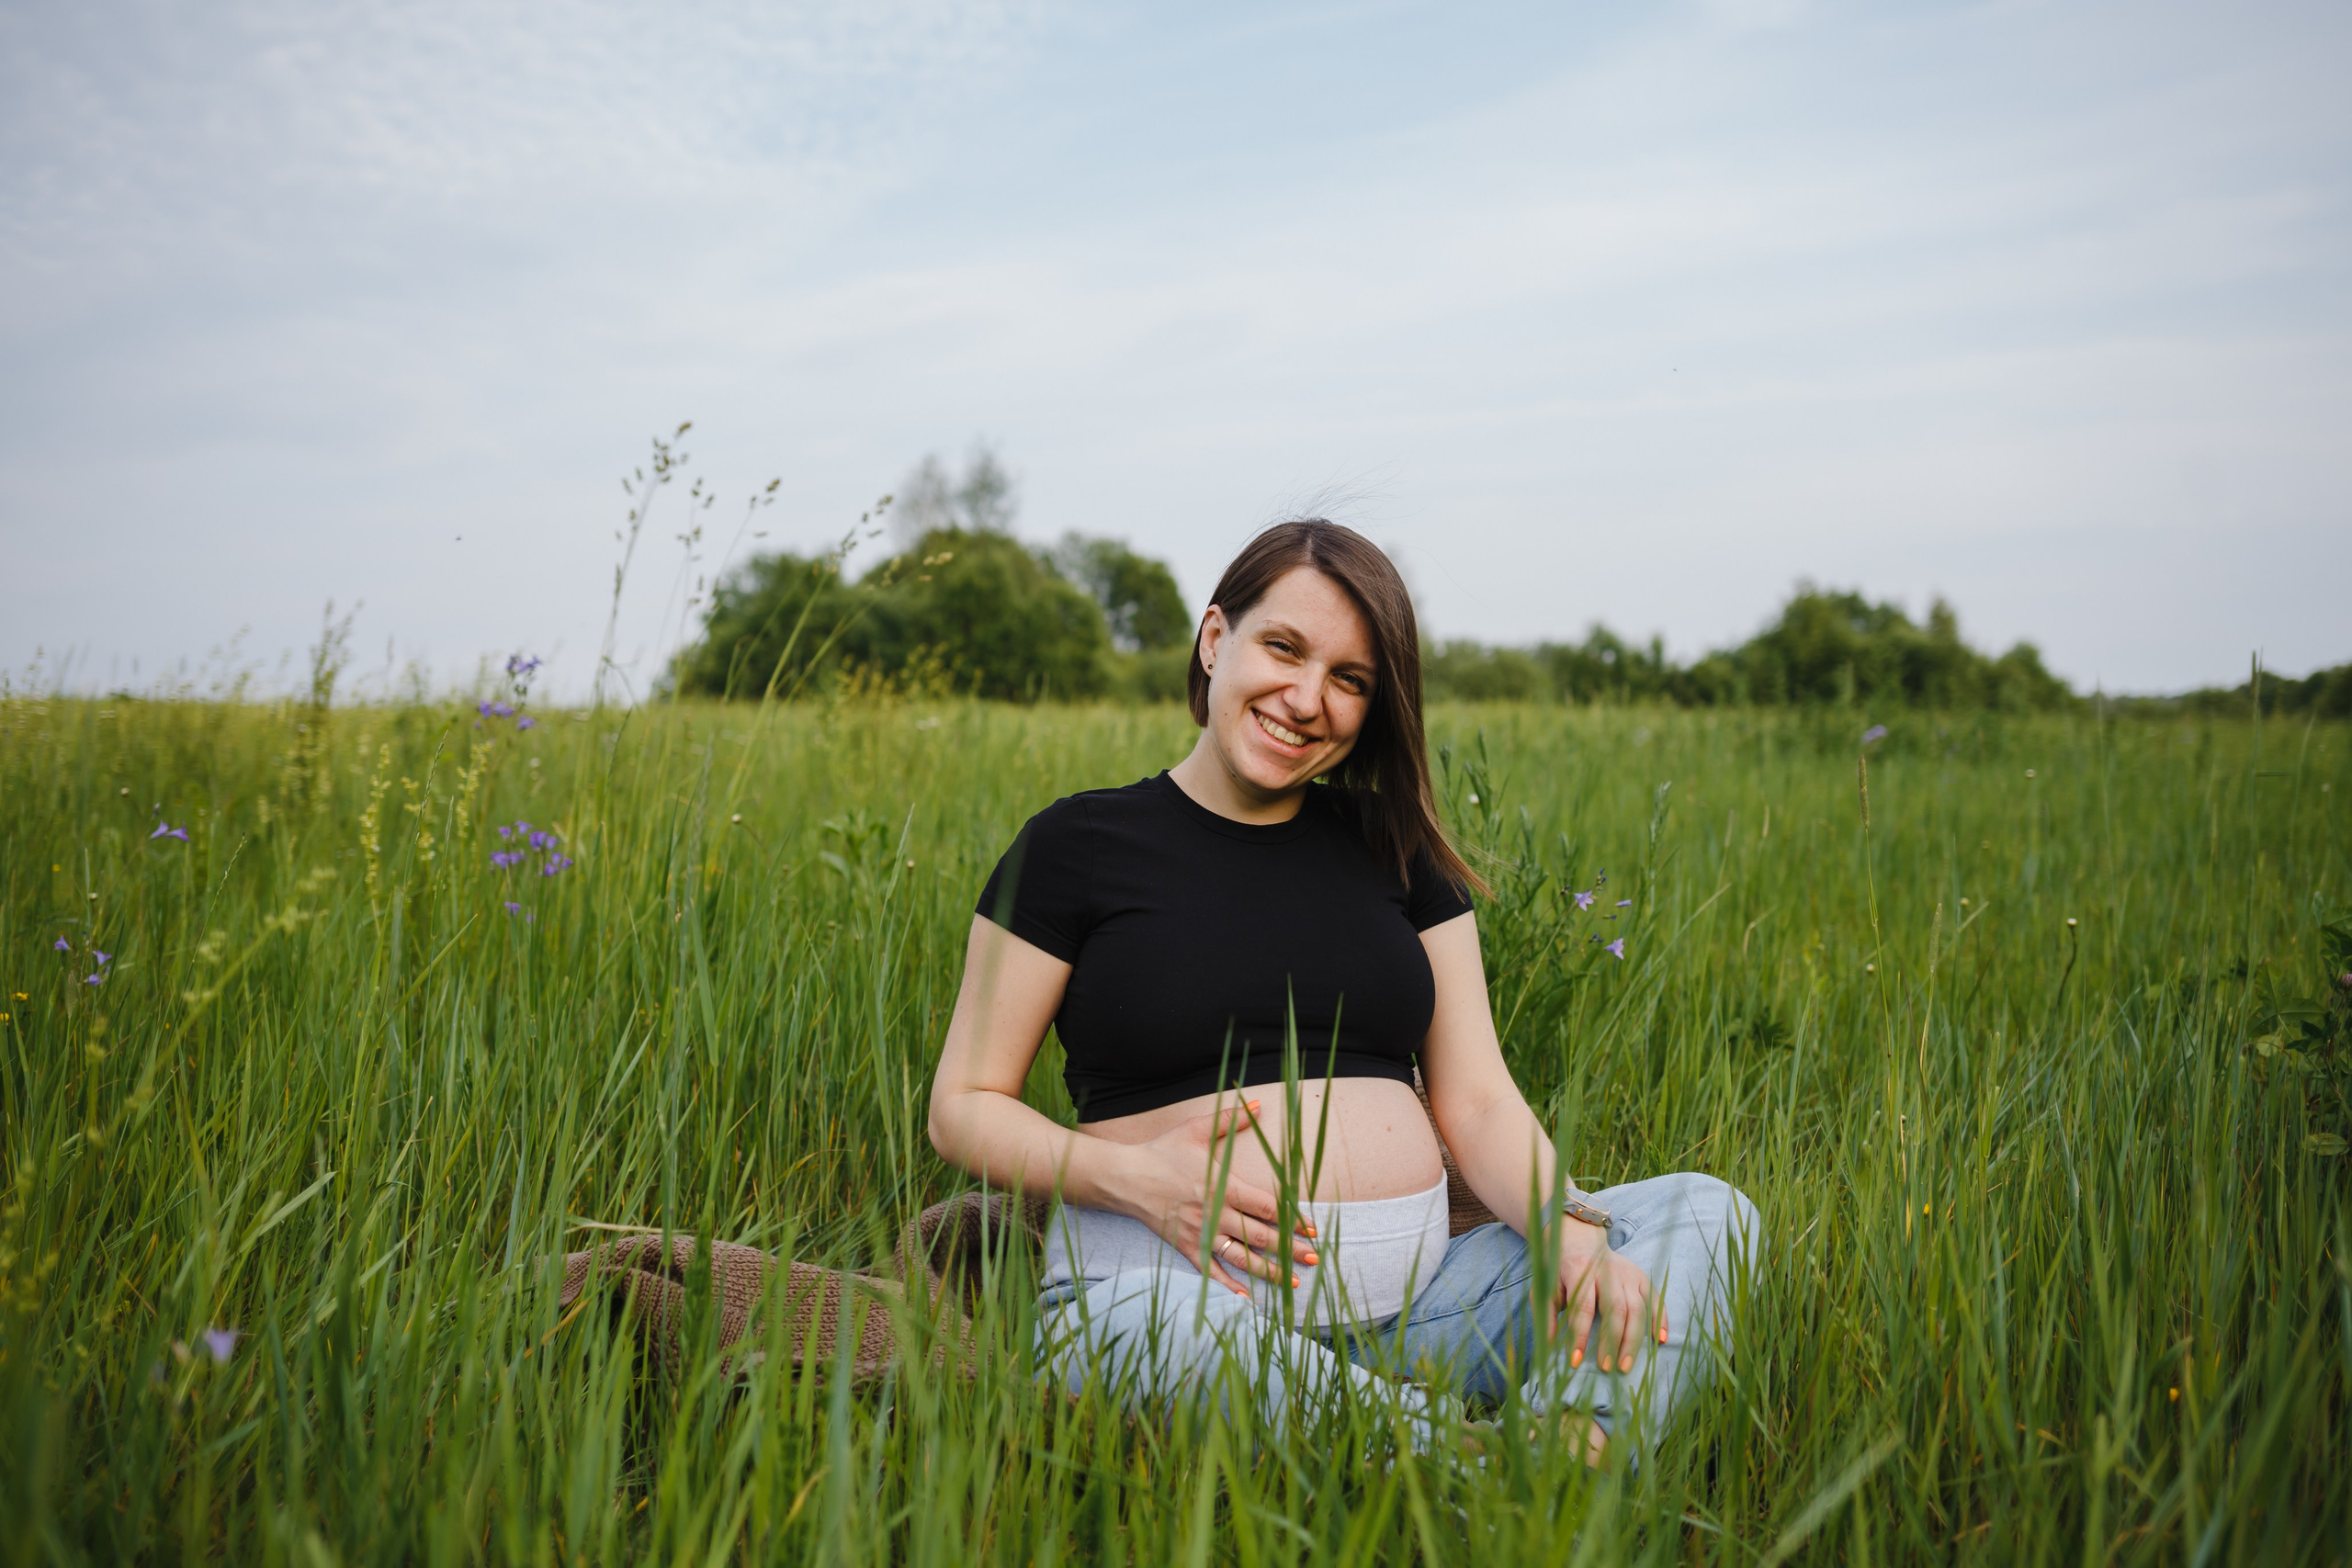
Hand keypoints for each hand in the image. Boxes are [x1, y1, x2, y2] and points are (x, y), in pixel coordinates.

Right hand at [1112, 1099, 1319, 1295]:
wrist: (1126, 1178)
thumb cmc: (1163, 1152)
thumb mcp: (1196, 1130)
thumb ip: (1230, 1119)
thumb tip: (1258, 1104)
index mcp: (1223, 1186)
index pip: (1267, 1207)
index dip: (1292, 1219)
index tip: (1312, 1229)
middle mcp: (1216, 1214)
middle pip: (1261, 1236)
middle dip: (1291, 1249)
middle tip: (1314, 1259)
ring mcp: (1201, 1234)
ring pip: (1241, 1258)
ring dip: (1269, 1272)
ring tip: (1292, 1283)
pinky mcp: (1186, 1247)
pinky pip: (1211, 1272)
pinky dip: (1229, 1287)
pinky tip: (1247, 1299)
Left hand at [1547, 1223, 1663, 1373]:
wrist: (1578, 1239)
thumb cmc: (1560, 1270)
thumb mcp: (1545, 1288)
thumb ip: (1547, 1316)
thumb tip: (1548, 1347)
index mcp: (1579, 1270)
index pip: (1583, 1307)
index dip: (1580, 1336)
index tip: (1576, 1361)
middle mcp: (1606, 1271)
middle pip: (1615, 1308)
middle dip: (1612, 1341)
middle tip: (1607, 1368)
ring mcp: (1626, 1273)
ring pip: (1636, 1308)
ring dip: (1633, 1339)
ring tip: (1625, 1365)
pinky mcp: (1640, 1276)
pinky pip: (1654, 1299)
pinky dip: (1660, 1320)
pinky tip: (1659, 1341)